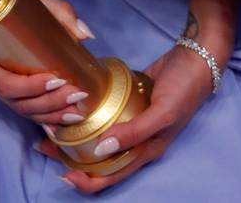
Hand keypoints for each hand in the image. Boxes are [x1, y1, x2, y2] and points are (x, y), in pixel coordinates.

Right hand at [0, 0, 94, 127]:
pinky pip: (30, 112)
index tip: (56, 78)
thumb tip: (85, 34)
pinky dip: (49, 119)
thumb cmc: (9, 7)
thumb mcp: (32, 1)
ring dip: (53, 115)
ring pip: (26, 112)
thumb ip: (59, 12)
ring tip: (77, 110)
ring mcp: (2, 91)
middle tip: (76, 93)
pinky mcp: (14, 94)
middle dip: (50, 103)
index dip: (31, 87)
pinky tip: (68, 119)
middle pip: (19, 103)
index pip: (6, 85)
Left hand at [34, 42, 217, 192]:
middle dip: (71, 157)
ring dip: (76, 133)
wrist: (196, 58)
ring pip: (98, 134)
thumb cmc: (183, 90)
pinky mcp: (128, 100)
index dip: (87, 182)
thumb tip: (101, 150)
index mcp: (146, 151)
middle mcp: (136, 140)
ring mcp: (131, 120)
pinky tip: (72, 103)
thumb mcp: (162, 114)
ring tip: (52, 124)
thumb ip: (135, 133)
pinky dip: (88, 112)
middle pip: (99, 158)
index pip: (111, 176)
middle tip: (44, 144)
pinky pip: (105, 112)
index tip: (62, 174)